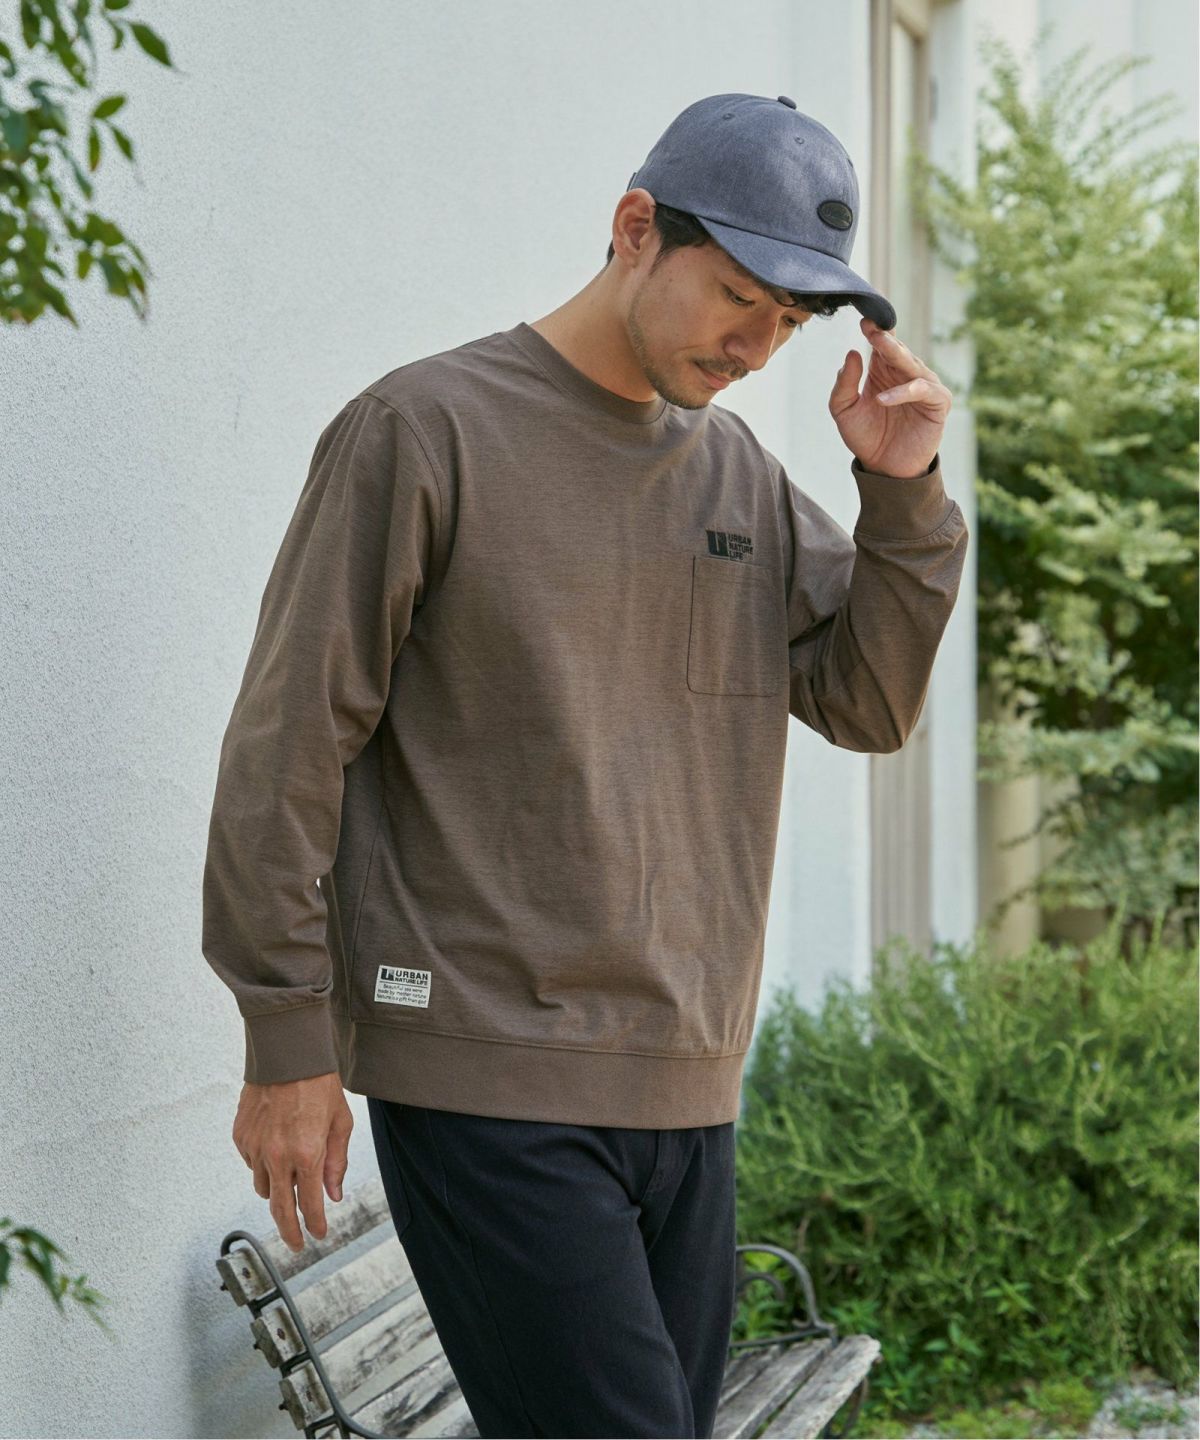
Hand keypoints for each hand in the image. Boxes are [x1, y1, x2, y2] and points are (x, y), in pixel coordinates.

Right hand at [232, 1071, 352, 1253]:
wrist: (286, 1055)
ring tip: (291, 1184)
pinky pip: (252, 1164)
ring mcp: (255, 1148)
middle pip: (281, 1209)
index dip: (315, 1225)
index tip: (318, 1235)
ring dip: (278, 1193)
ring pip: (264, 1188)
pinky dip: (264, 1165)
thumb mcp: (341, 1122)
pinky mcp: (241, 1137)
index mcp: (307, 1154)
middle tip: (296, 1243)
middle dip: (290, 1231)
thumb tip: (333, 1195)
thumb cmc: (318, 1084)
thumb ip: (337, 1162)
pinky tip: (276, 1148)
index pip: (311, 1204)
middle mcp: (278, 1156)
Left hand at [828, 317, 951, 478]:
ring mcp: (924, 386)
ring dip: (896, 354)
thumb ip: (844, 384)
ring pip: (912, 364)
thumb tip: (852, 353)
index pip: (881, 344)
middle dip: (885, 337)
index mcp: (883, 370)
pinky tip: (884, 398)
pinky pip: (924, 390)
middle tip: (872, 326)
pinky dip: (905, 392)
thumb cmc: (866, 437)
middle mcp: (905, 373)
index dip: (874, 331)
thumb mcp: (844, 410)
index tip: (862, 320)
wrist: (883, 468)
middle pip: (897, 350)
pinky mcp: (937, 403)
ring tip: (878, 345)